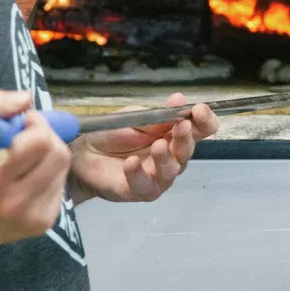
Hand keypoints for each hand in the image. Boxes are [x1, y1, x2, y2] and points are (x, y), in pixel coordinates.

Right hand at [0, 89, 72, 248]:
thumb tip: (26, 98)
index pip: (40, 142)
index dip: (34, 124)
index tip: (21, 123)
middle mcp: (15, 204)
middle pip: (58, 155)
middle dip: (46, 137)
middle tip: (27, 137)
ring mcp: (30, 219)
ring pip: (62, 170)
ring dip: (48, 156)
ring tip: (25, 158)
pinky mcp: (40, 226)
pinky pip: (59, 187)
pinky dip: (48, 176)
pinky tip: (28, 177)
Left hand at [69, 93, 219, 202]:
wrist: (84, 152)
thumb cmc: (113, 133)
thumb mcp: (137, 118)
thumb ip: (159, 115)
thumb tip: (180, 99)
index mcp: (174, 134)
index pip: (200, 129)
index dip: (205, 120)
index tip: (199, 110)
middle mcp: (171, 157)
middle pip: (188, 151)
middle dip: (186, 138)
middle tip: (182, 126)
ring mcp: (157, 176)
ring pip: (171, 171)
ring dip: (166, 158)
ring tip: (157, 146)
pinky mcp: (139, 191)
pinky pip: (145, 186)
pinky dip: (138, 174)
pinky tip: (130, 163)